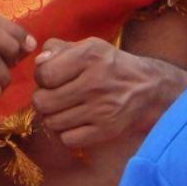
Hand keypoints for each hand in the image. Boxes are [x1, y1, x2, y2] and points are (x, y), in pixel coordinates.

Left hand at [32, 37, 181, 148]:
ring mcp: (102, 110)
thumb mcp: (86, 46)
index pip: (44, 74)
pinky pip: (68, 140)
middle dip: (42, 99)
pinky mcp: (108, 131)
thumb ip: (56, 48)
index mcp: (88, 57)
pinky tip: (74, 122)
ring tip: (63, 108)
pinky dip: (66, 133)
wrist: (148, 87)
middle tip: (52, 95)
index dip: (40, 77)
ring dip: (52, 117)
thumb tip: (38, 62)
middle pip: (43, 102)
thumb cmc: (108, 64)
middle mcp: (95, 84)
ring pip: (52, 122)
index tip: (49, 78)